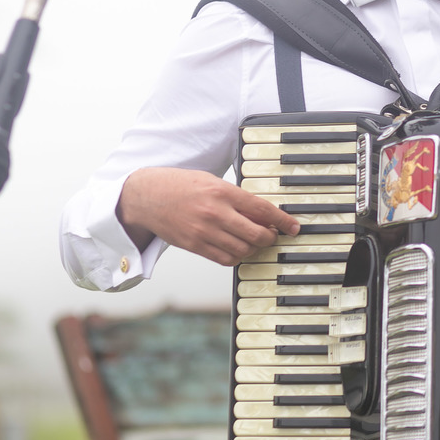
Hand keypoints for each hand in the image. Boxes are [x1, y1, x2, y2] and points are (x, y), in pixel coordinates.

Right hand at [117, 167, 299, 265]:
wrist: (146, 197)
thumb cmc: (181, 185)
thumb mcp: (212, 181)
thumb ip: (236, 197)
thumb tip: (263, 213)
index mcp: (222, 192)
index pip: (262, 209)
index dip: (283, 221)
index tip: (294, 227)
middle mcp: (215, 213)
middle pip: (256, 234)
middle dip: (271, 237)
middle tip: (273, 234)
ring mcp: (204, 232)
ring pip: (243, 250)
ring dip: (255, 248)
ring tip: (256, 241)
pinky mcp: (194, 246)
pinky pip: (225, 258)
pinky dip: (238, 257)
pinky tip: (239, 249)